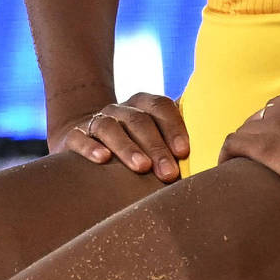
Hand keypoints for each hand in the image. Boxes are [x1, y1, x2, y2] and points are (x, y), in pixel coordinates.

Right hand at [52, 92, 189, 181]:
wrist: (84, 140)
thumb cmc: (132, 147)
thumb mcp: (152, 141)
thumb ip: (174, 145)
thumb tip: (206, 160)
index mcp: (142, 105)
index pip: (161, 107)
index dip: (174, 127)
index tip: (184, 152)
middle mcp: (120, 110)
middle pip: (139, 121)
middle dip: (156, 147)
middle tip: (169, 174)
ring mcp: (96, 121)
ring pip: (111, 127)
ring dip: (127, 147)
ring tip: (141, 167)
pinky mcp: (73, 136)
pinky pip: (80, 137)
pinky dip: (90, 147)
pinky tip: (102, 159)